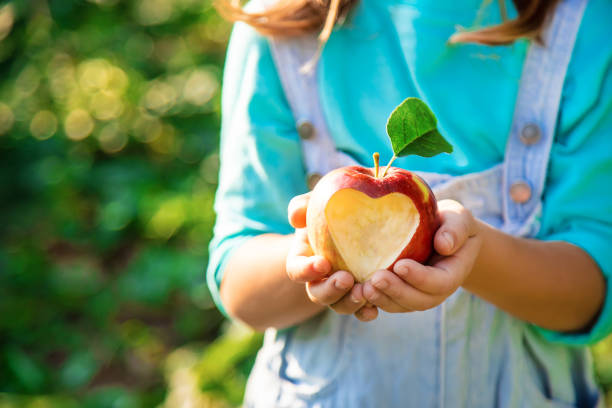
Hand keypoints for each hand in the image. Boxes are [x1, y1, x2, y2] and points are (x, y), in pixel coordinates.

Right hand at [286, 193, 377, 321]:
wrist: (360, 217)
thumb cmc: (335, 206)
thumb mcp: (320, 200)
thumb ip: (305, 203)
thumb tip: (296, 215)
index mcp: (305, 258)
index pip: (297, 270)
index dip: (306, 270)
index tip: (323, 263)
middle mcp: (320, 279)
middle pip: (318, 294)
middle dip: (331, 290)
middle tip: (346, 279)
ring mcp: (341, 290)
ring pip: (340, 305)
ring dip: (350, 302)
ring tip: (365, 291)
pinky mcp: (362, 294)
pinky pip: (361, 310)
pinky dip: (366, 312)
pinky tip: (375, 308)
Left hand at [362, 199, 481, 312]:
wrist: (443, 234)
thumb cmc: (450, 222)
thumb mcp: (459, 219)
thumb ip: (455, 229)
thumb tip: (444, 244)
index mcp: (452, 273)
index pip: (439, 282)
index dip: (420, 277)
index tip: (400, 265)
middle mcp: (435, 290)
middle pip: (418, 300)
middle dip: (396, 291)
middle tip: (376, 279)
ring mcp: (417, 294)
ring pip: (400, 305)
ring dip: (382, 299)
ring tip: (364, 288)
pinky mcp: (400, 293)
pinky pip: (388, 302)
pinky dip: (374, 300)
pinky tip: (357, 292)